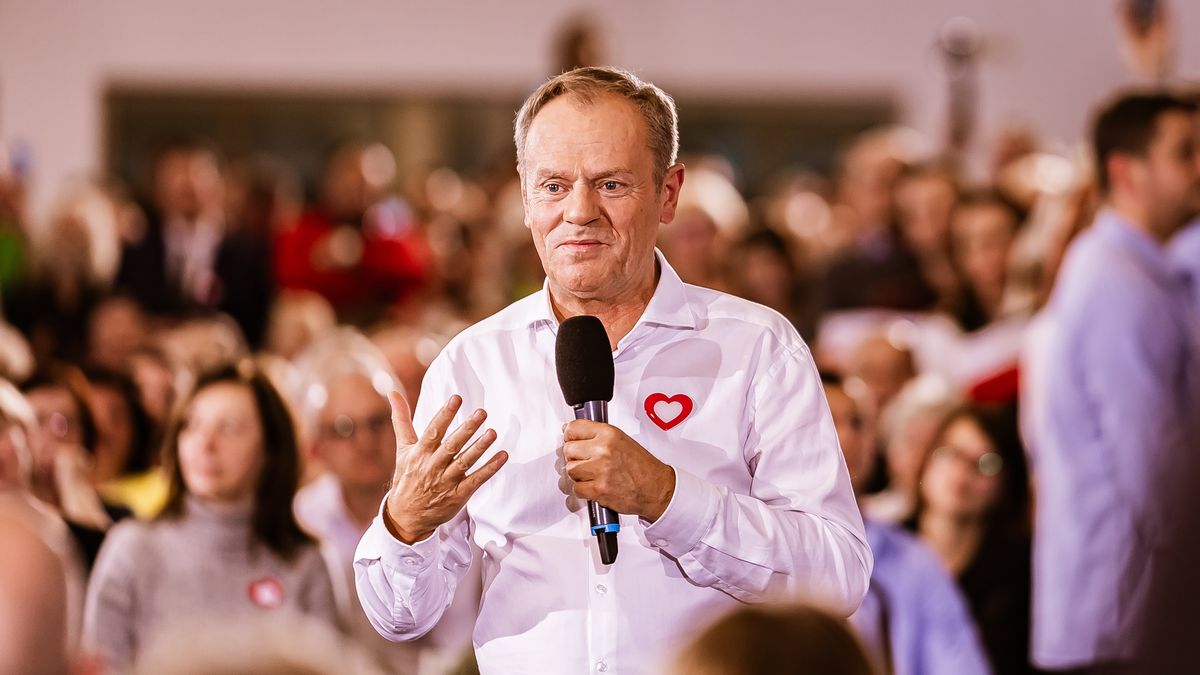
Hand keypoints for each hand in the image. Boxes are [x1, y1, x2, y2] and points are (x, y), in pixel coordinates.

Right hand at [384, 393, 507, 543]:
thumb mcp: (403, 448)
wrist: (405, 517)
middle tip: (482, 413)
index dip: (445, 415)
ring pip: (464, 462)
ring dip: (479, 448)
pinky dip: (490, 469)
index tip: (456, 399)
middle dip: (467, 429)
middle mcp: (432, 466)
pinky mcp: (457, 496)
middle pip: (451, 446)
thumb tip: (393, 392)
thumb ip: (402, 420)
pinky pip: (475, 480)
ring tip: (493, 433)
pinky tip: (503, 456)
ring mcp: (446, 482)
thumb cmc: (407, 476)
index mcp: (419, 453)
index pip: (433, 431)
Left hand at [562, 420, 675, 521]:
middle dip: (574, 457)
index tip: (570, 440)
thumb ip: (598, 436)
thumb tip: (574, 434)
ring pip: (570, 470)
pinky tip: (594, 486)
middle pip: (568, 450)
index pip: (573, 428)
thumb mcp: (622, 440)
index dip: (569, 436)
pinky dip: (583, 490)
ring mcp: (600, 470)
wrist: (656, 488)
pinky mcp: (598, 489)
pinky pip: (576, 489)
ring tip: (592, 475)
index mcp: (609, 434)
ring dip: (578, 475)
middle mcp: (603, 449)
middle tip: (584, 461)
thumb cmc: (642, 467)